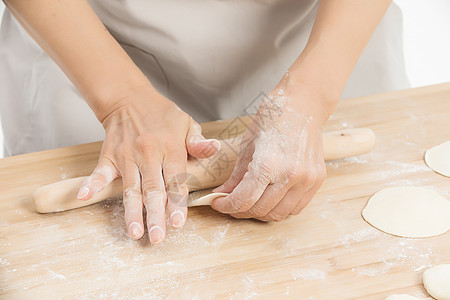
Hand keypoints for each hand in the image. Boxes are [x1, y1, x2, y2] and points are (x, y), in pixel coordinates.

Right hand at [76, 84, 219, 242]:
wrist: (129, 98)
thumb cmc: (162, 115)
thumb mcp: (186, 123)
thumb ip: (198, 142)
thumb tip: (214, 148)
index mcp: (170, 148)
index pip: (175, 180)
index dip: (177, 203)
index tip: (177, 224)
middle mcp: (149, 154)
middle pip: (153, 190)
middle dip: (155, 215)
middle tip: (157, 238)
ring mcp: (127, 156)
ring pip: (130, 188)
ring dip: (131, 211)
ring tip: (134, 232)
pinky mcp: (109, 156)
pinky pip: (100, 172)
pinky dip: (92, 183)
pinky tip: (85, 196)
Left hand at [212, 77, 328, 220]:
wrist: (304, 105)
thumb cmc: (274, 118)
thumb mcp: (247, 145)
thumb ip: (236, 175)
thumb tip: (223, 193)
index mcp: (269, 164)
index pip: (244, 200)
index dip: (226, 206)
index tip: (218, 203)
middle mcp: (290, 176)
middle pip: (260, 210)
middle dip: (240, 210)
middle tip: (231, 203)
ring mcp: (306, 180)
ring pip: (278, 214)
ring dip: (260, 213)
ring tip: (249, 202)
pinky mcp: (317, 181)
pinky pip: (295, 208)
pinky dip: (279, 209)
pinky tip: (269, 199)